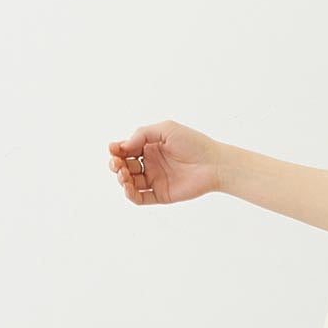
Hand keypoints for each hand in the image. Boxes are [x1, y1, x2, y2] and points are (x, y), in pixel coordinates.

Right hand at [108, 120, 224, 205]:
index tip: (113, 149)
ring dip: (121, 179)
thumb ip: (143, 134)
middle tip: (117, 163)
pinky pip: (141, 198)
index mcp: (150, 147)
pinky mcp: (161, 194)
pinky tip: (128, 188)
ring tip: (123, 175)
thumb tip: (123, 146)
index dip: (116, 150)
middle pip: (124, 166)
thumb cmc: (194, 143)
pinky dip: (131, 195)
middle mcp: (151, 163)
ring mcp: (155, 179)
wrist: (214, 163)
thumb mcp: (166, 129)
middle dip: (116, 165)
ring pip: (130, 182)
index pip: (126, 149)